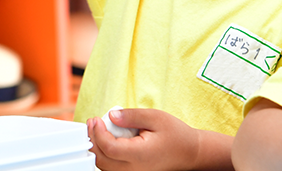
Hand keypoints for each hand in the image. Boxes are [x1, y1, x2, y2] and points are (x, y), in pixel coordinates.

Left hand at [86, 108, 201, 170]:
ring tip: (97, 129)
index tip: (96, 119)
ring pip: (104, 166)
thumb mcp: (156, 117)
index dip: (98, 133)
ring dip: (97, 148)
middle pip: (102, 160)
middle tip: (92, 122)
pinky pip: (111, 168)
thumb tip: (111, 116)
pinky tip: (106, 140)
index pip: (109, 148)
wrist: (189, 152)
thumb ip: (132, 116)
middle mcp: (134, 169)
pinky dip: (104, 155)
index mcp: (140, 155)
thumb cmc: (176, 135)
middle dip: (92, 140)